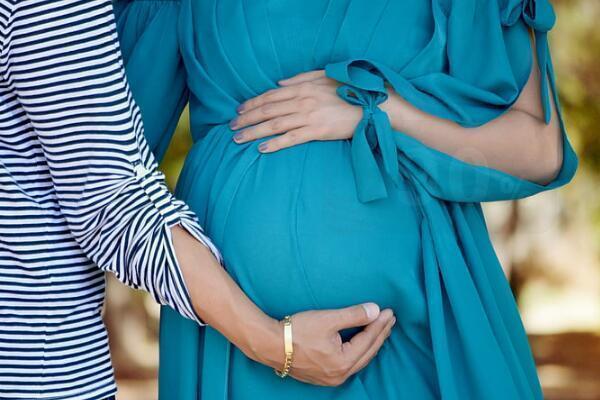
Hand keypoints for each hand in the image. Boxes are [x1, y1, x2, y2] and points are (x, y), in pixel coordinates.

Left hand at [230, 70, 362, 152]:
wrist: (372, 105)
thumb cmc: (349, 90)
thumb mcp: (324, 77)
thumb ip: (300, 78)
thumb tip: (278, 83)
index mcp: (303, 87)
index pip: (270, 95)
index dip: (252, 103)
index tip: (239, 110)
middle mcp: (302, 101)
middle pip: (267, 110)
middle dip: (246, 118)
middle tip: (231, 127)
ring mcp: (309, 116)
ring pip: (274, 125)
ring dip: (253, 132)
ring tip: (238, 139)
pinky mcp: (317, 131)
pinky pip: (291, 138)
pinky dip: (275, 144)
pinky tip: (261, 149)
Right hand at [249, 303, 395, 385]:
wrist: (270, 344)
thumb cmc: (297, 331)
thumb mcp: (327, 319)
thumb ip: (353, 315)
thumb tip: (376, 310)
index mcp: (343, 361)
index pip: (368, 339)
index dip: (380, 324)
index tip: (389, 312)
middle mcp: (340, 374)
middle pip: (367, 352)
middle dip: (380, 334)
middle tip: (390, 320)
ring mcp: (331, 378)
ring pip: (359, 360)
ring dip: (371, 344)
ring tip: (380, 331)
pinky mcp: (323, 376)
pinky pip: (349, 364)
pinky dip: (359, 352)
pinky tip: (361, 345)